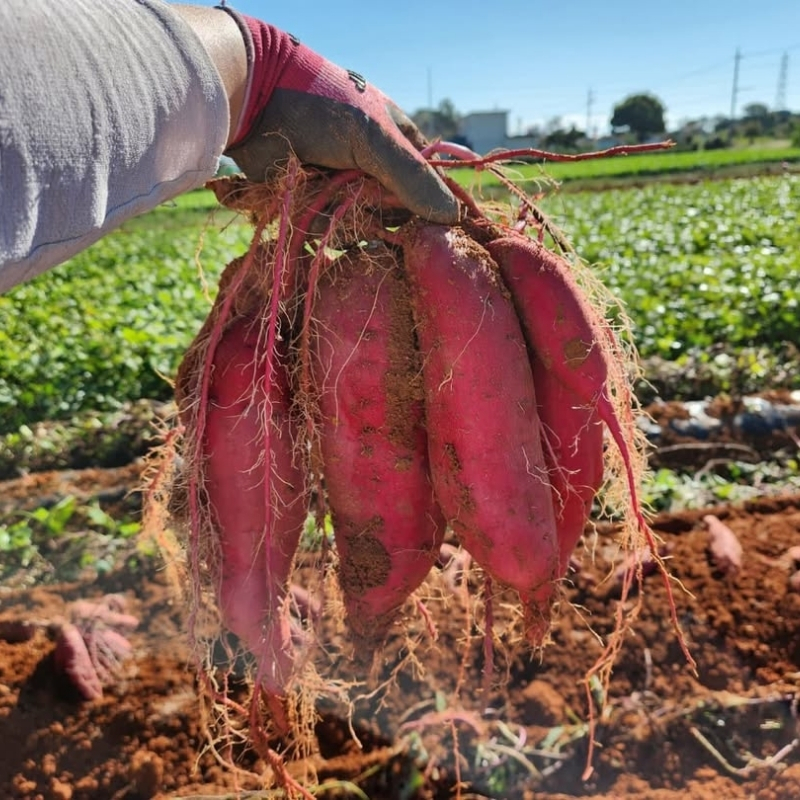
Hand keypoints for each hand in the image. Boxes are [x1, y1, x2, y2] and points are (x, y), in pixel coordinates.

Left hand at [223, 14, 458, 224]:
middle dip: (385, 214)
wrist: (255, 101)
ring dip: (351, 219)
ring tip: (332, 194)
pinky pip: (329, 228)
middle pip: (396, 211)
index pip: (427, 180)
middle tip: (371, 205)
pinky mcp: (313, 203)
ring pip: (363, 224)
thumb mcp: (376, 138)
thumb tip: (453, 217)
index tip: (433, 224)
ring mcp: (342, 186)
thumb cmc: (322, 107)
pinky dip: (321, 220)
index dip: (431, 202)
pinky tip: (310, 199)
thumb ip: (413, 178)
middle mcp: (372, 166)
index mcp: (396, 140)